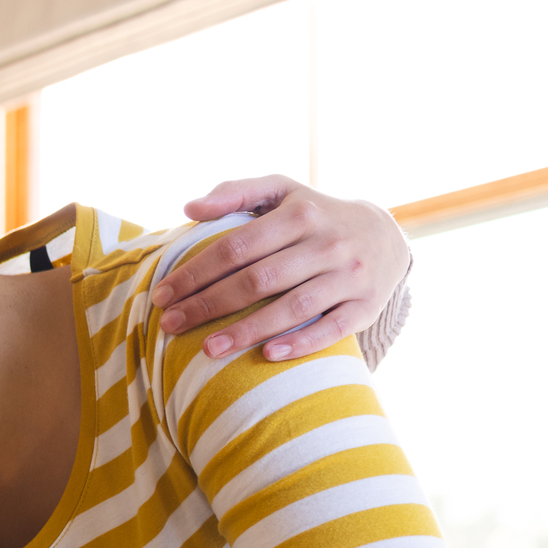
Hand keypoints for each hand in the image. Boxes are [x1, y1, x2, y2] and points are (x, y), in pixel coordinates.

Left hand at [150, 175, 407, 361]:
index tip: (162, 295)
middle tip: (170, 325)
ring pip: (293, 307)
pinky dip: (300, 343)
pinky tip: (267, 355)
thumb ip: (236, 193)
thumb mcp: (282, 192)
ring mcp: (349, 276)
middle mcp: (327, 243)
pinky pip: (332, 329)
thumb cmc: (314, 215)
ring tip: (206, 349)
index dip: (195, 273)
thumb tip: (189, 208)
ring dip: (247, 330)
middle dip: (208, 305)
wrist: (385, 234)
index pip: (236, 247)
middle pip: (258, 280)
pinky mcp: (366, 306)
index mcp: (300, 214)